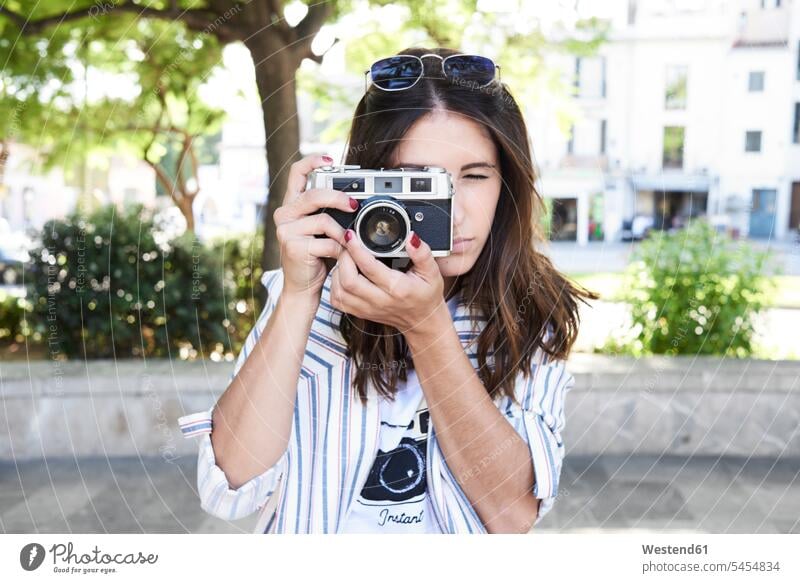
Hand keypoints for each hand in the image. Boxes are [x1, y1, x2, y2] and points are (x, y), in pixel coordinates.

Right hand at [273, 154, 358, 298]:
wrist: (302, 286)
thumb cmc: (316, 255)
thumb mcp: (322, 229)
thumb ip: (329, 212)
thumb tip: (355, 199)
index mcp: (292, 204)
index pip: (297, 173)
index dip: (312, 161)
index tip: (330, 159)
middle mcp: (285, 214)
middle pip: (314, 194)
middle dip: (339, 197)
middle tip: (354, 204)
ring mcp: (286, 230)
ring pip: (323, 220)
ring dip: (342, 232)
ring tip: (348, 242)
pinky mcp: (292, 246)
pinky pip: (326, 242)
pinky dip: (340, 249)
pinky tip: (342, 256)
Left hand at [330, 229, 446, 336]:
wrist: (422, 320)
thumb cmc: (426, 295)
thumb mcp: (432, 272)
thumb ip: (423, 254)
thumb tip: (411, 238)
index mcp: (397, 288)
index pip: (369, 267)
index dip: (356, 249)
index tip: (351, 235)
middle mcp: (379, 301)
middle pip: (348, 280)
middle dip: (343, 258)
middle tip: (347, 245)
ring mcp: (367, 309)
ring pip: (339, 291)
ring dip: (337, 271)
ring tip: (346, 258)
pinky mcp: (359, 313)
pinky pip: (338, 300)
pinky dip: (335, 285)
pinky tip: (343, 274)